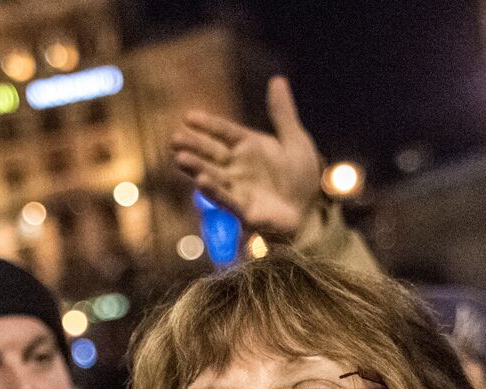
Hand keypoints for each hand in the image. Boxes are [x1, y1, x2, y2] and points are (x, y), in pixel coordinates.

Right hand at [170, 76, 321, 238]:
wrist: (310, 210)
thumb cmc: (300, 176)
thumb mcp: (295, 140)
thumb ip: (282, 114)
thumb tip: (278, 79)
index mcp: (248, 146)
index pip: (224, 132)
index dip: (207, 125)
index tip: (188, 117)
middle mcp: (238, 166)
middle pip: (212, 153)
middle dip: (194, 146)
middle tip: (175, 138)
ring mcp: (238, 188)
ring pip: (213, 176)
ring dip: (197, 168)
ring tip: (180, 158)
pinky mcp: (244, 210)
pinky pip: (227, 199)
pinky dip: (214, 191)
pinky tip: (201, 181)